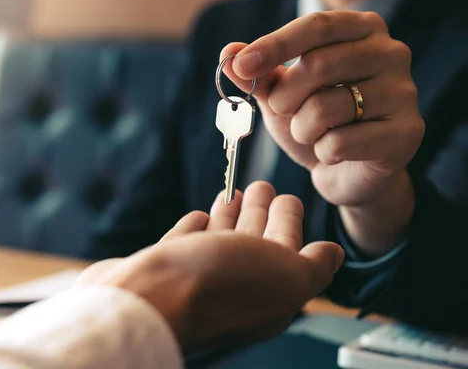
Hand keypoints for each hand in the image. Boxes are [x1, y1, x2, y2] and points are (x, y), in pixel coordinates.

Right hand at [75, 182, 343, 351]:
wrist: (149, 299)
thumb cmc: (219, 285)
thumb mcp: (287, 277)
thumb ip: (314, 266)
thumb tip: (334, 255)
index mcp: (269, 292)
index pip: (286, 250)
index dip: (290, 222)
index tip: (287, 197)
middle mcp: (234, 288)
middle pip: (253, 243)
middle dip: (261, 213)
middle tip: (262, 186)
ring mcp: (195, 280)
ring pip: (219, 241)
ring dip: (229, 216)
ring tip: (233, 192)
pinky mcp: (163, 270)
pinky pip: (185, 244)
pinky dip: (194, 229)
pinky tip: (198, 216)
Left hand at [221, 11, 424, 255]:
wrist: (348, 172)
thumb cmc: (316, 122)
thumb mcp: (281, 94)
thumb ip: (258, 73)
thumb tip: (228, 52)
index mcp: (362, 30)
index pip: (316, 26)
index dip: (275, 45)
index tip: (241, 66)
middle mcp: (391, 53)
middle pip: (319, 64)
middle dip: (284, 96)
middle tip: (280, 110)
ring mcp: (404, 92)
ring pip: (327, 107)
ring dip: (301, 129)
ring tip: (310, 134)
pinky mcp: (407, 132)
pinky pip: (342, 142)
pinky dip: (323, 152)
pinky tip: (333, 153)